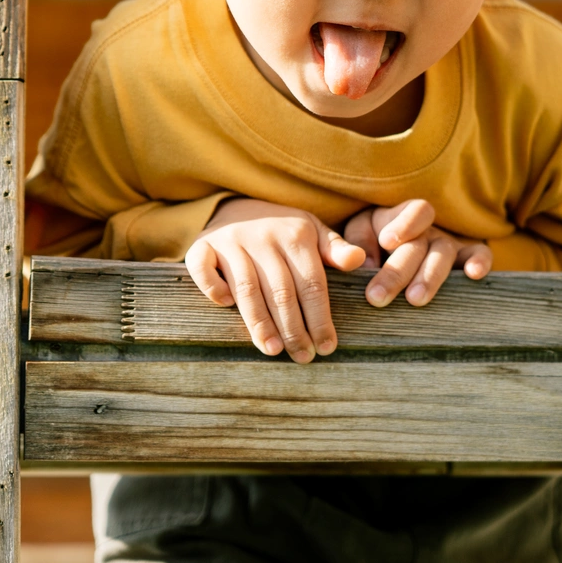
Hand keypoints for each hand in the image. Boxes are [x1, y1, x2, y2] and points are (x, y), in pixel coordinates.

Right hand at [186, 198, 365, 362]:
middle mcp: (263, 237)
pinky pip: (203, 269)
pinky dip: (213, 288)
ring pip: (247, 288)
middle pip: (281, 291)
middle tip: (302, 357)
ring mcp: (231, 241)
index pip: (311, 283)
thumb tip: (359, 260)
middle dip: (294, 328)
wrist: (236, 205)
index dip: (320, 318)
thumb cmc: (281, 229)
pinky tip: (225, 307)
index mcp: (295, 234)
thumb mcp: (312, 231)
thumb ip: (335, 249)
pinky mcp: (202, 246)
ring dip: (260, 322)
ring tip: (273, 350)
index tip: (327, 347)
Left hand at [342, 199, 491, 308]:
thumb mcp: (359, 234)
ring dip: (430, 277)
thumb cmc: (371, 242)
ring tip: (414, 299)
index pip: (413, 211)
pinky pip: (480, 255)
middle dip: (398, 270)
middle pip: (420, 244)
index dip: (404, 224)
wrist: (391, 252)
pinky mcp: (465, 260)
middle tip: (377, 296)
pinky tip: (474, 275)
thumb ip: (356, 243)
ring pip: (445, 254)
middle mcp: (428, 230)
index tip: (386, 241)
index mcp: (402, 218)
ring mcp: (448, 245)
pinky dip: (480, 262)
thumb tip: (363, 265)